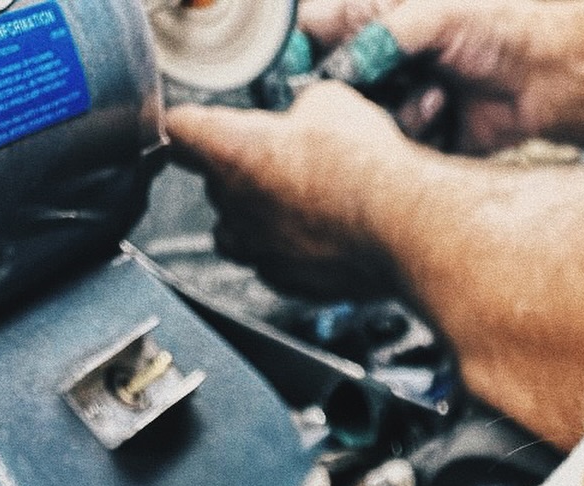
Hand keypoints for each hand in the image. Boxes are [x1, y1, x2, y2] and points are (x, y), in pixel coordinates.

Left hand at [166, 84, 426, 296]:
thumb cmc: (366, 166)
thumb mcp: (330, 103)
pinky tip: (319, 240)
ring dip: (252, 221)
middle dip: (239, 173)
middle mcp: (235, 206)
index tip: (199, 127)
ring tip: (287, 209)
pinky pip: (273, 268)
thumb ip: (298, 113)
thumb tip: (305, 122)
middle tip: (279, 162)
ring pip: (234, 236)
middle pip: (213, 186)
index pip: (180, 130)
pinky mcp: (291, 284)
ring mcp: (260, 251)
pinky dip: (287, 255)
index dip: (192, 125)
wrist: (403, 226)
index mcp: (230, 151)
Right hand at [298, 0, 576, 152]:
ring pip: (361, 127)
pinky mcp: (414, 141)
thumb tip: (343, 67)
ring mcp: (392, 103)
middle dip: (353, 96)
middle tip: (386, 86)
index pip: (307, 35)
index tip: (305, 77)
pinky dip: (418, 137)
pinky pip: (394, 156)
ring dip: (396, 114)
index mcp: (366, 19)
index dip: (297, 58)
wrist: (543, 76)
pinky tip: (445, 112)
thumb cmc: (493, 27)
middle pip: (328, 90)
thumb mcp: (432, 14)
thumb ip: (383, 36)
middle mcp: (374, 63)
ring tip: (435, 93)